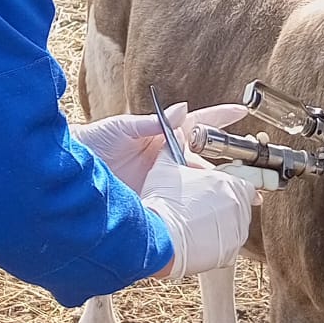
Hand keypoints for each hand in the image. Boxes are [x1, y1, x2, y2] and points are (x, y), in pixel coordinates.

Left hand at [71, 101, 248, 192]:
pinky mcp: (156, 202)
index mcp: (162, 138)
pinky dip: (202, 208)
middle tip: (257, 171)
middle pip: (207, 160)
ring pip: (201, 185)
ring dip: (223, 189)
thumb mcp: (121, 129)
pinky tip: (218, 213)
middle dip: (233, 164)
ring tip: (247, 197)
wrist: (65, 175)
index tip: (242, 110)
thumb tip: (182, 109)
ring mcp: (163, 183)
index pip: (198, 125)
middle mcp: (167, 161)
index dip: (220, 118)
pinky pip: (183, 205)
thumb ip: (152, 124)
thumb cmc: (92, 144)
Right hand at [138, 146, 255, 278]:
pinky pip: (228, 248)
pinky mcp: (231, 253)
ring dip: (221, 227)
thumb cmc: (163, 202)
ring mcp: (237, 230)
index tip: (221, 192)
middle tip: (201, 209)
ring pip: (235, 227)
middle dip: (223, 207)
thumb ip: (174, 148)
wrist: (158, 237)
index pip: (245, 183)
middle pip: (240, 205)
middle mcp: (239, 206)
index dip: (232, 187)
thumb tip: (174, 133)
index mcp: (229, 182)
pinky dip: (216, 246)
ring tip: (196, 226)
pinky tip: (197, 242)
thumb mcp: (166, 167)